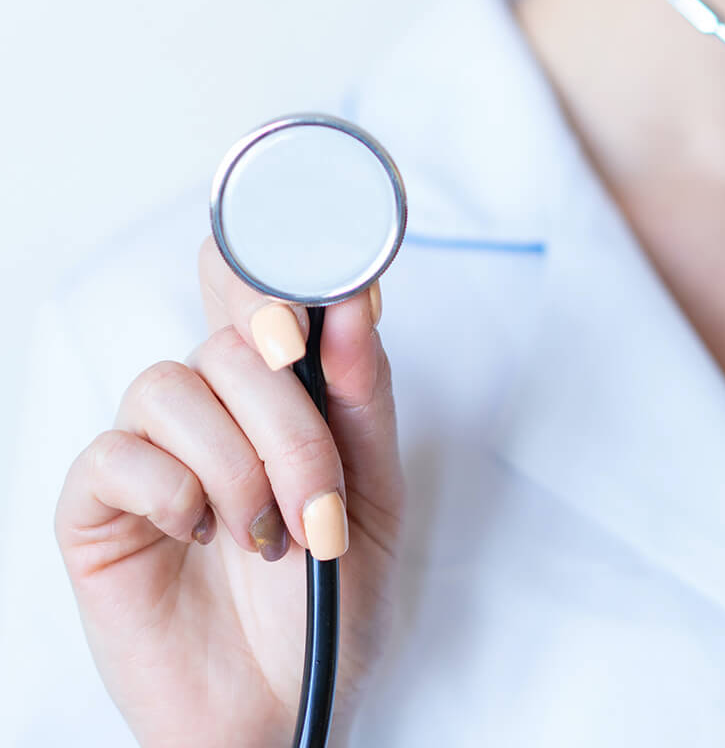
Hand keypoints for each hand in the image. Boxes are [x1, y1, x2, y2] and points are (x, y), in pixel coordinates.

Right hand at [54, 236, 403, 747]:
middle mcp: (215, 406)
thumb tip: (354, 301)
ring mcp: (153, 451)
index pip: (255, 288)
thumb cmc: (331, 599)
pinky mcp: (98, 506)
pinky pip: (116, 454)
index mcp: (280, 391)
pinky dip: (173, 492)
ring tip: (269, 537)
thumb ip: (362, 396)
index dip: (273, 271)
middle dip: (287, 417)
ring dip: (238, 465)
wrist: (284, 709)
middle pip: (229, 338)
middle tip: (320, 497)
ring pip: (172, 385)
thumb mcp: (375, 492)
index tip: (313, 309)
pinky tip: (201, 537)